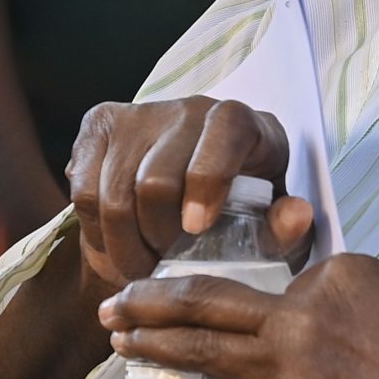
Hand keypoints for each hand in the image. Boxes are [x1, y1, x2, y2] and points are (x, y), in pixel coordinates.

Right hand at [64, 96, 312, 295]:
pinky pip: (82, 190)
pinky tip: (116, 245)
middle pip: (157, 180)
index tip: (197, 229)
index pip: (222, 134)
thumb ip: (283, 228)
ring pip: (114, 193)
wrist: (188, 196)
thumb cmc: (239, 213)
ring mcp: (139, 114)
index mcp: (241, 124)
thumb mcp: (268, 228)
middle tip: (164, 269)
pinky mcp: (99, 126)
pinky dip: (96, 231)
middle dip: (158, 239)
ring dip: (124, 246)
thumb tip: (297, 215)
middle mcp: (190, 108)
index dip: (206, 181)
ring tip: (140, 269)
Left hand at [104, 254, 378, 378]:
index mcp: (342, 275)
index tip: (282, 318)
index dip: (286, 301)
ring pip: (207, 349)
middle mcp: (305, 314)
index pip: (291, 280)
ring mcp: (293, 372)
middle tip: (120, 299)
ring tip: (117, 338)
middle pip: (217, 299)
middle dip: (158, 298)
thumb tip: (369, 320)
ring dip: (153, 342)